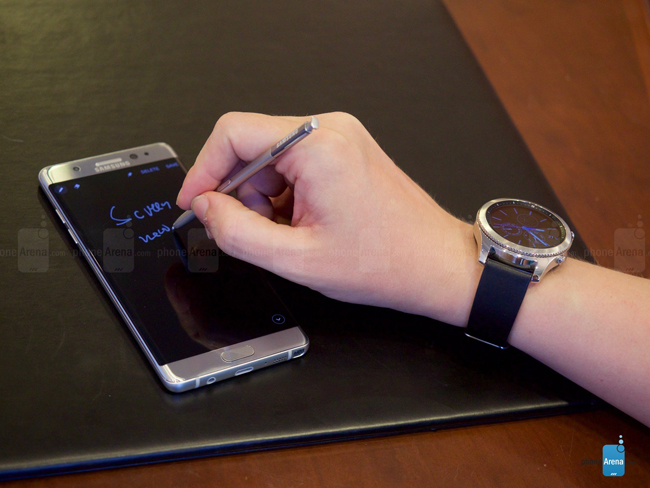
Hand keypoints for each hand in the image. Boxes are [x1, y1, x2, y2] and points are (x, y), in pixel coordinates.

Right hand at [177, 112, 479, 324]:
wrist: (434, 263)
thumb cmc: (384, 262)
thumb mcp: (296, 259)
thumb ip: (237, 232)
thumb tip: (205, 207)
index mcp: (318, 146)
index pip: (233, 133)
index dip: (204, 169)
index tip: (195, 203)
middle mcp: (329, 130)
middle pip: (251, 146)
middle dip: (241, 192)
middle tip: (252, 231)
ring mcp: (340, 137)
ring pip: (271, 159)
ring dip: (265, 199)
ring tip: (290, 234)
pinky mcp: (344, 150)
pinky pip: (294, 165)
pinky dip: (285, 196)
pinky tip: (304, 224)